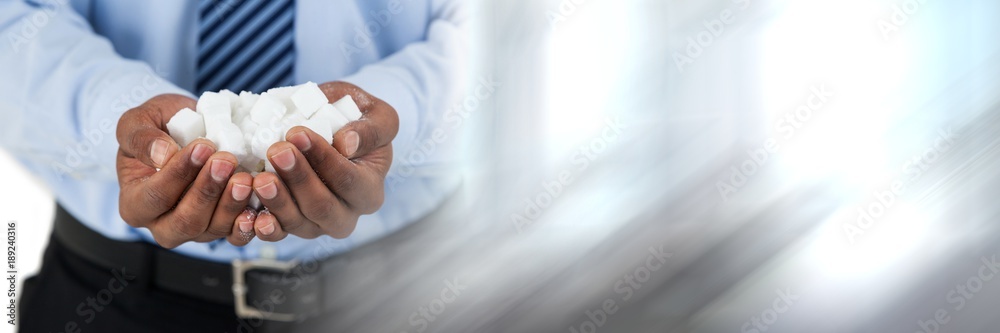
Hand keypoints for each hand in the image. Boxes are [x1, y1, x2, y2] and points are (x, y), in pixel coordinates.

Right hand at [116, 94, 258, 247]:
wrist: (187, 130)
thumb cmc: (158, 128)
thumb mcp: (137, 123)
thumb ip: (141, 138)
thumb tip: (163, 155)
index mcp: (135, 204)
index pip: (155, 197)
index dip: (179, 173)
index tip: (203, 147)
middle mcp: (163, 224)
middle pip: (185, 222)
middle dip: (207, 192)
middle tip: (226, 161)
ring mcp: (196, 230)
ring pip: (213, 228)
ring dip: (231, 203)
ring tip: (245, 177)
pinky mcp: (222, 228)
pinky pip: (236, 234)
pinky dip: (248, 222)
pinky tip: (258, 204)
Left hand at [251, 82, 398, 240]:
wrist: (329, 127)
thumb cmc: (354, 119)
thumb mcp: (376, 115)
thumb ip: (371, 130)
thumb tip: (347, 145)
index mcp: (370, 191)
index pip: (348, 180)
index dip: (323, 159)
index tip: (298, 133)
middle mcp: (347, 215)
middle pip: (322, 207)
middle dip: (298, 179)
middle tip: (277, 151)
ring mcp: (317, 224)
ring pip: (298, 223)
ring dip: (277, 201)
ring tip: (260, 178)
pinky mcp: (292, 226)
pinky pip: (278, 233)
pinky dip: (264, 226)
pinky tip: (252, 214)